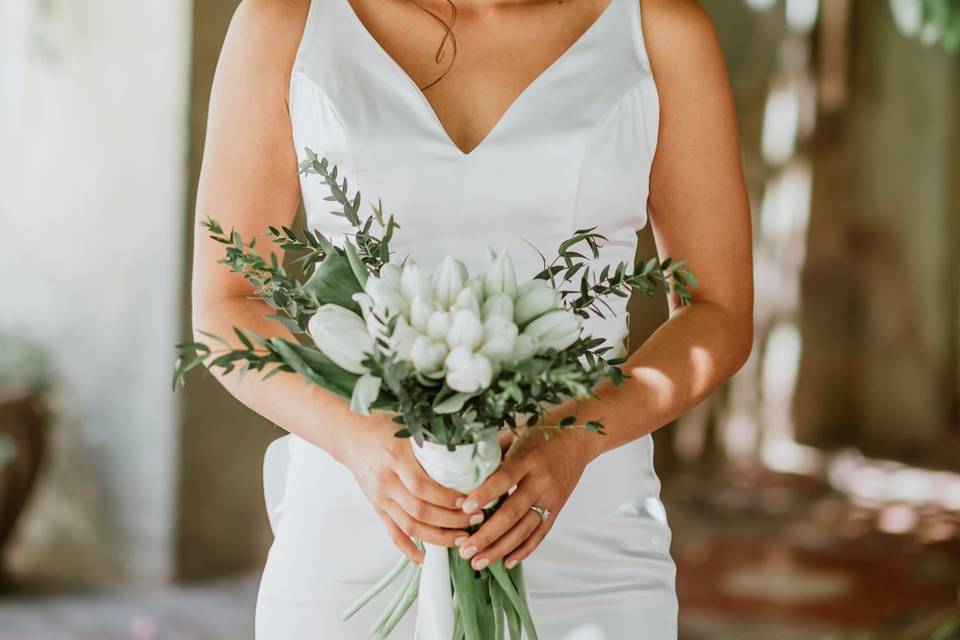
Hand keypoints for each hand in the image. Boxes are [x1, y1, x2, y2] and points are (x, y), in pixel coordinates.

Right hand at [338, 412, 479, 563]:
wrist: (351, 436)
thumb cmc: (384, 426)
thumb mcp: (408, 426)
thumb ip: (432, 439)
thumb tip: (469, 446)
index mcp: (396, 458)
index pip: (423, 487)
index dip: (447, 499)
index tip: (469, 501)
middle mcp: (387, 482)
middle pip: (420, 511)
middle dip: (451, 520)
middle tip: (476, 520)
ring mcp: (381, 498)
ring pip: (410, 527)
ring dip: (438, 537)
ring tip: (462, 539)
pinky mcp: (377, 508)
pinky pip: (393, 534)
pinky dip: (409, 549)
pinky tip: (425, 558)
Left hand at [454, 425, 600, 570]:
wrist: (577, 439)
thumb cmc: (540, 433)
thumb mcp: (515, 434)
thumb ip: (492, 453)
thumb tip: (460, 470)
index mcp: (528, 458)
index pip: (505, 478)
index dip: (486, 494)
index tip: (465, 508)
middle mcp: (541, 481)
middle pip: (513, 512)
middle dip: (487, 534)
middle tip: (465, 550)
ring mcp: (551, 498)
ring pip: (525, 529)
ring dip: (500, 549)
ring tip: (478, 562)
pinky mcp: (557, 509)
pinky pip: (540, 534)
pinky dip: (524, 550)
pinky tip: (506, 562)